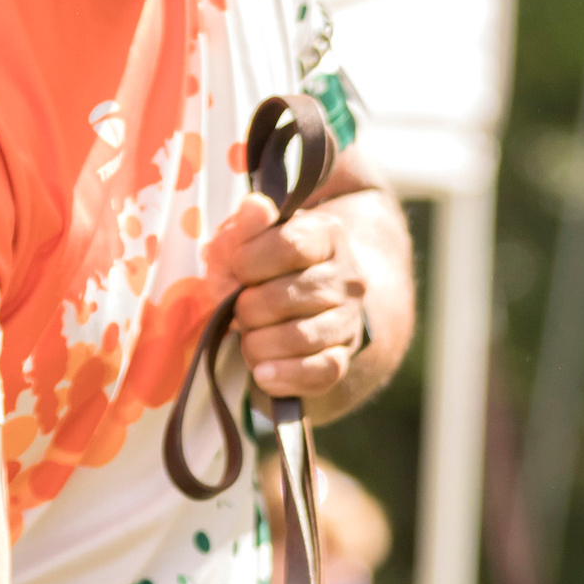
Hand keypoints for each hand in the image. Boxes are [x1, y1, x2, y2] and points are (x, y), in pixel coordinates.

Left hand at [217, 191, 368, 412]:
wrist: (297, 306)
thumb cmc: (263, 268)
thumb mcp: (246, 240)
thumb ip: (246, 225)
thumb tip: (254, 208)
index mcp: (327, 236)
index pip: (289, 245)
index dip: (249, 260)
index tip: (236, 266)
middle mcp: (347, 277)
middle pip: (285, 296)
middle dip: (247, 308)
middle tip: (239, 308)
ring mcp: (347, 320)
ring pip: (299, 337)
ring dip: (258, 342)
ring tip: (248, 337)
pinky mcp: (342, 357)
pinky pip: (319, 372)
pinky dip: (286, 375)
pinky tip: (263, 374)